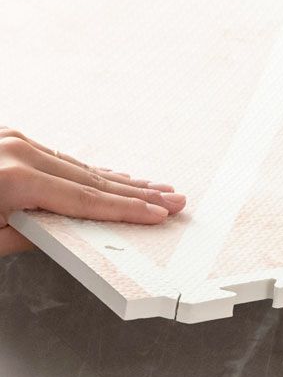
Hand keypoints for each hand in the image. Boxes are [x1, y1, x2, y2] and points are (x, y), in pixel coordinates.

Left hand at [0, 126, 185, 255]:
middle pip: (92, 180)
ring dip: (121, 181)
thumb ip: (34, 237)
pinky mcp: (7, 140)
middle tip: (172, 199)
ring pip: (79, 167)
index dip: (128, 210)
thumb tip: (75, 236)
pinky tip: (113, 176)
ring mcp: (11, 140)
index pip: (86, 200)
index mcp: (14, 178)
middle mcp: (16, 152)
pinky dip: (89, 171)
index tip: (158, 215)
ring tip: (154, 188)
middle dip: (139, 193)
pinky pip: (59, 157)